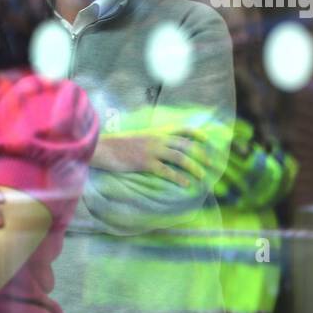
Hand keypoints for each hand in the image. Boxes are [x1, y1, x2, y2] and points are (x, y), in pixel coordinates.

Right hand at [91, 129, 210, 186]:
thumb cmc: (119, 143)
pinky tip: (186, 184)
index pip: (182, 128)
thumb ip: (153, 139)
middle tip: (210, 163)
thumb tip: (164, 145)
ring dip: (194, 167)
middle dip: (200, 154)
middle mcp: (158, 139)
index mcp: (157, 131)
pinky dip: (178, 178)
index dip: (196, 133)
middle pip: (186, 144)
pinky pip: (166, 171)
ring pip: (180, 157)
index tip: (207, 139)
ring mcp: (152, 150)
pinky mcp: (145, 163)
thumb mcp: (139, 136)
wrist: (102, 147)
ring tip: (202, 176)